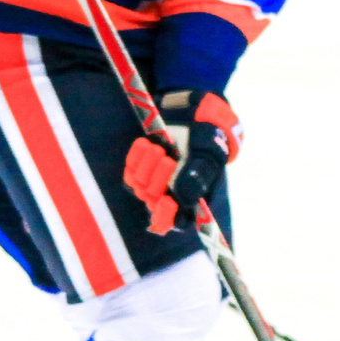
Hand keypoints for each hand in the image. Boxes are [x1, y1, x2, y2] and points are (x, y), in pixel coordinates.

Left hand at [125, 93, 239, 234]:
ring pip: (140, 186)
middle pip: (154, 201)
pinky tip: (147, 143)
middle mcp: (170, 196)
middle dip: (159, 179)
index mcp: (191, 200)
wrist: (192, 119)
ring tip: (160, 148)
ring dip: (147, 166)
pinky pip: (130, 172)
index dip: (167, 216)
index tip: (168, 200)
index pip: (175, 222)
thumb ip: (199, 176)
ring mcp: (152, 184)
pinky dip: (136, 158)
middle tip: (169, 158)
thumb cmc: (206, 140)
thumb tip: (184, 197)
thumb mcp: (209, 156)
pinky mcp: (138, 171)